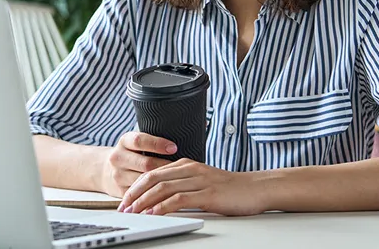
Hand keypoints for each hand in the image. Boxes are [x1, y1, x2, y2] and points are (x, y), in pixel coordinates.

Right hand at [100, 132, 175, 197]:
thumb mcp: (135, 143)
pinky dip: (155, 193)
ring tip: (178, 180)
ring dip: (162, 181)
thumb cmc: (131, 154)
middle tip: (181, 168)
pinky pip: (141, 194)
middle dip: (165, 165)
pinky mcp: (121, 191)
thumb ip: (151, 143)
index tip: (174, 147)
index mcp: (125, 142)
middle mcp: (118, 158)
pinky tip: (167, 193)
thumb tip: (177, 146)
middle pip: (145, 163)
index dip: (158, 144)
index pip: (140, 141)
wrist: (105, 170)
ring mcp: (118, 176)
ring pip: (144, 180)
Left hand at [117, 159, 265, 215]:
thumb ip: (184, 185)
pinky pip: (179, 199)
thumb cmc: (231, 189)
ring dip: (144, 201)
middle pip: (153, 177)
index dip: (136, 186)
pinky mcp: (208, 194)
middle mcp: (191, 169)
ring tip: (133, 212)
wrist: (256, 188)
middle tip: (123, 207)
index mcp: (187, 164)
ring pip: (163, 187)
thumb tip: (161, 198)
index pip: (153, 172)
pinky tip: (154, 214)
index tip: (125, 199)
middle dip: (134, 193)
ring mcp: (199, 180)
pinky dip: (163, 206)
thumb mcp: (202, 182)